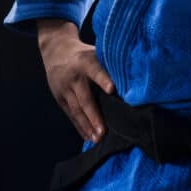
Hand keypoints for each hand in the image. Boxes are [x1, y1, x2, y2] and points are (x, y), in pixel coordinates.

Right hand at [37, 19, 115, 141]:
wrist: (56, 51)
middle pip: (85, 99)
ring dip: (87, 126)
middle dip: (94, 116)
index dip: (104, 80)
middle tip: (103, 132)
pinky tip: (88, 137)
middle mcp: (74, 77)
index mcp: (86, 62)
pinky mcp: (60, 98)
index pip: (96, 71)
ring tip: (97, 139)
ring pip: (77, 110)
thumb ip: (110, 66)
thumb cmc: (84, 55)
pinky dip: (80, 127)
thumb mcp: (96, 53)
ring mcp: (64, 89)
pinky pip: (71, 115)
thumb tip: (134, 81)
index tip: (113, 90)